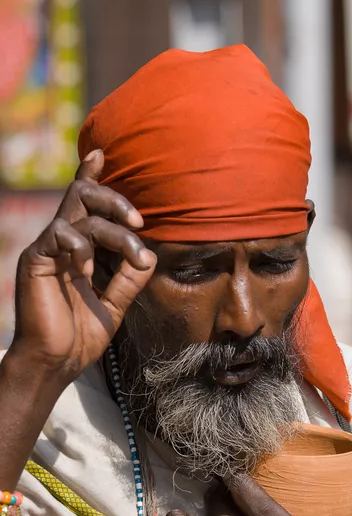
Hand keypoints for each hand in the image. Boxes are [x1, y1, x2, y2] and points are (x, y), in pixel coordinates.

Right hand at [10, 149, 155, 382]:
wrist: (55, 362)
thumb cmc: (81, 335)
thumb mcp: (115, 304)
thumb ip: (129, 279)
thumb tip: (151, 256)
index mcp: (79, 249)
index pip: (85, 204)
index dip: (92, 176)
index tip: (102, 153)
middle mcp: (62, 243)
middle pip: (83, 196)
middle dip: (115, 199)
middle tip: (140, 223)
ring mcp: (47, 249)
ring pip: (80, 213)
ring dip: (115, 230)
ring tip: (135, 253)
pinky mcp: (35, 259)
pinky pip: (59, 233)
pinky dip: (82, 247)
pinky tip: (87, 272)